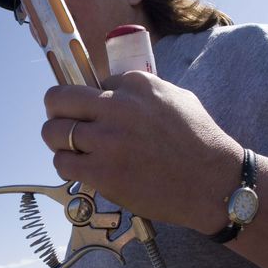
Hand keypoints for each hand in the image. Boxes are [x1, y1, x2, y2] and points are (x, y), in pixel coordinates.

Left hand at [41, 71, 242, 232]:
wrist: (214, 184)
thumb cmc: (201, 142)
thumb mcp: (176, 97)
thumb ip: (140, 90)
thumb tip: (109, 90)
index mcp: (135, 84)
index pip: (89, 83)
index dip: (87, 101)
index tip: (90, 114)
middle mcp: (117, 107)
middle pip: (57, 99)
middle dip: (55, 111)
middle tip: (62, 123)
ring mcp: (108, 140)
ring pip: (53, 132)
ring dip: (56, 140)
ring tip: (69, 149)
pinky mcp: (103, 172)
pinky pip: (62, 163)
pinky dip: (65, 165)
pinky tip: (79, 168)